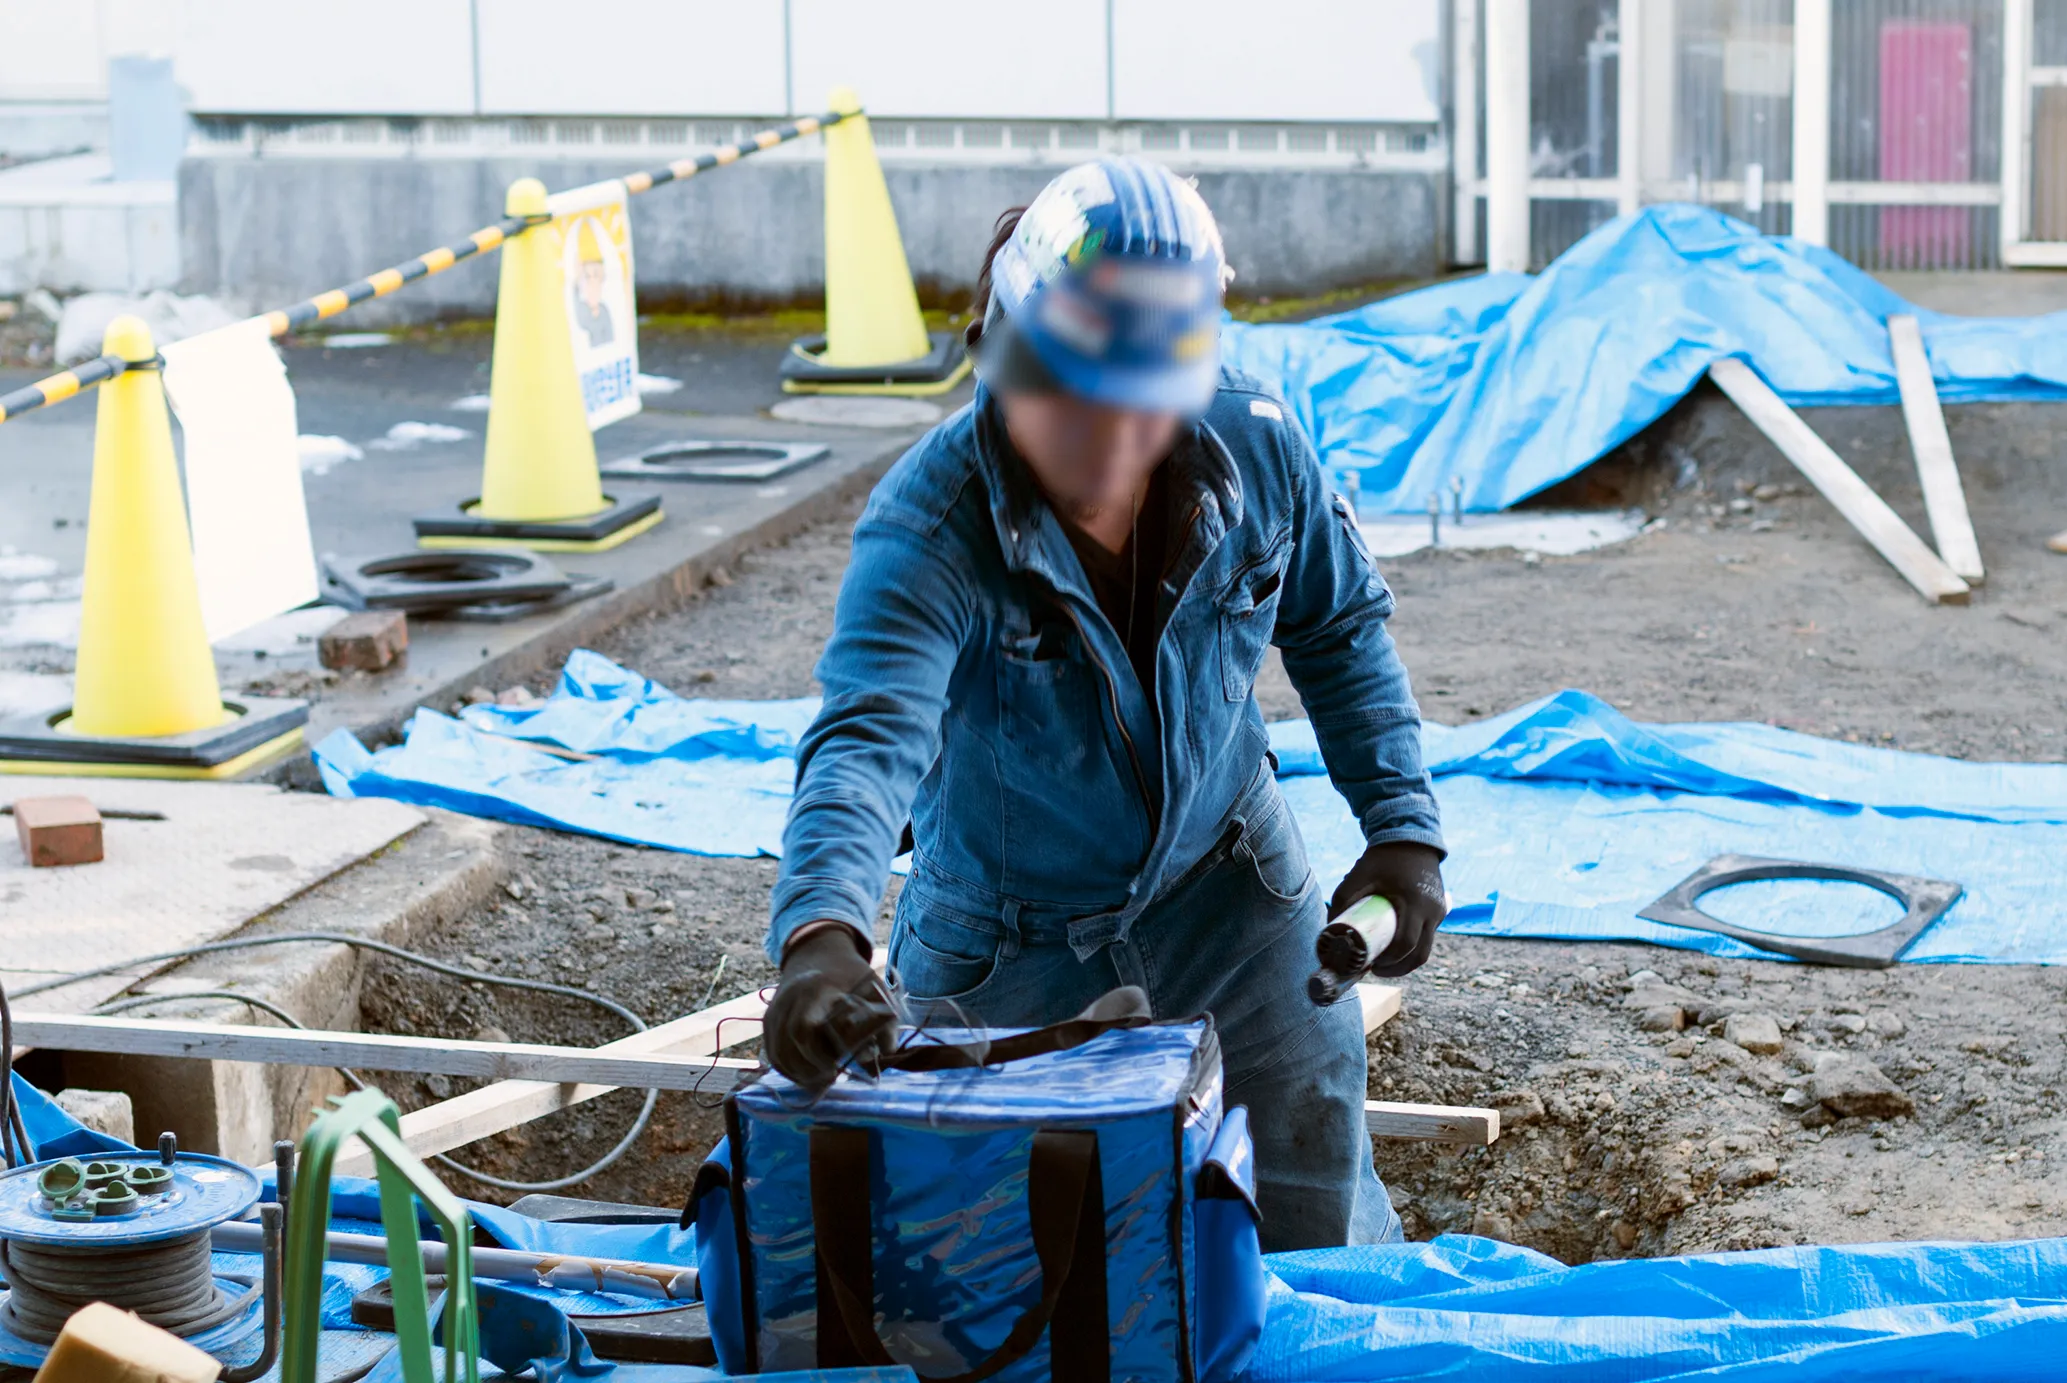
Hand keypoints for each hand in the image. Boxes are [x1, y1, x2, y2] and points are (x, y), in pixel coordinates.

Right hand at [763, 925, 900, 1092]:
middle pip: (788, 1046)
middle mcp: (787, 1000)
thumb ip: (885, 1020)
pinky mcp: (768, 1022)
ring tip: (821, 1080)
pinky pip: (772, 1053)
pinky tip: (807, 1076)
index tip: (837, 1069)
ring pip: (777, 1054)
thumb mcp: (875, 989)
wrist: (819, 955)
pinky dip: (788, 1070)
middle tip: (832, 1077)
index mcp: (813, 989)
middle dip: (809, 1068)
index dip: (818, 1056)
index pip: (804, 1029)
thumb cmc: (851, 976)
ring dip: (798, 1073)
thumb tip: (888, 1051)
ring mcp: (774, 1011)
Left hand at [1328, 843, 1446, 978]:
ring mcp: (1439, 911)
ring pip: (1426, 949)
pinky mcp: (1439, 910)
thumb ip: (1342, 901)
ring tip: (1384, 964)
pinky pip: (1428, 937)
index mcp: (1414, 902)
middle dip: (1397, 968)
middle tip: (1376, 970)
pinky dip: (1412, 948)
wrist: (1410, 837)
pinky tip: (1395, 950)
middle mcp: (1432, 910)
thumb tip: (1328, 932)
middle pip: (1420, 954)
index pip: (1405, 944)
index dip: (1389, 961)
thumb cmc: (1381, 858)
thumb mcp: (1358, 876)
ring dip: (1406, 962)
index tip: (1371, 965)